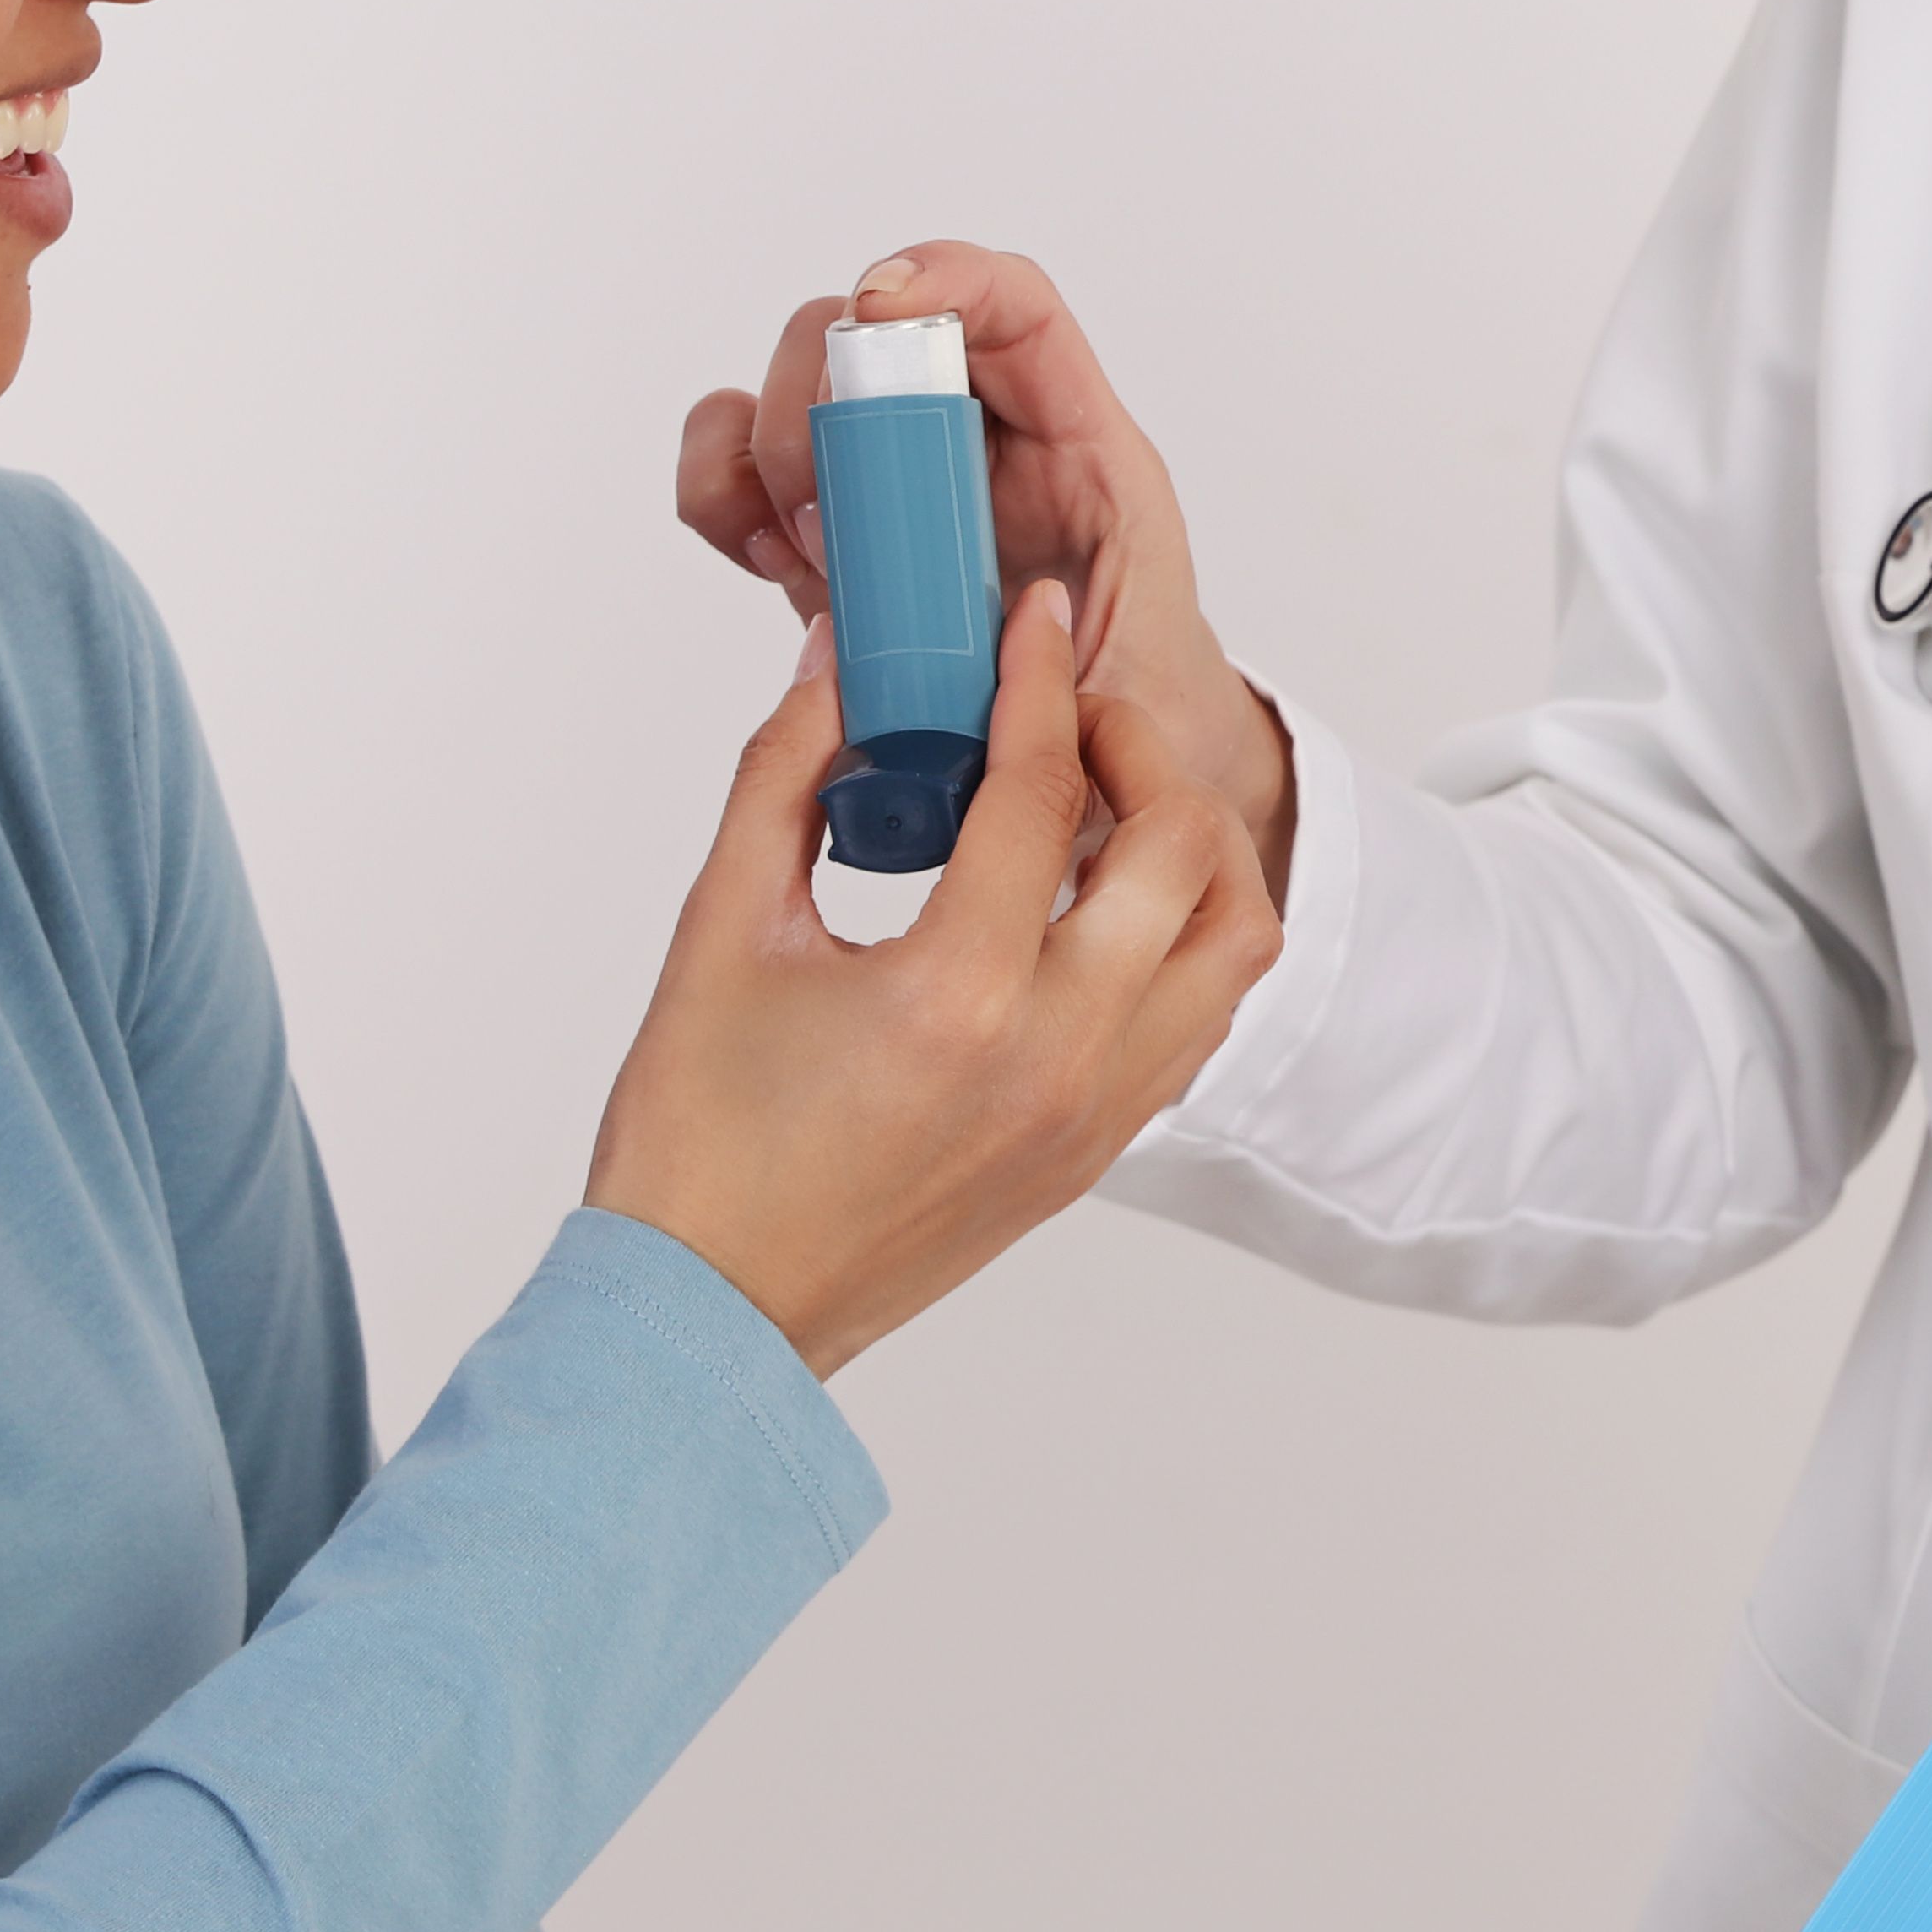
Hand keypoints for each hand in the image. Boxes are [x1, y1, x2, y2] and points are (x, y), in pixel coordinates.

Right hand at [584, 583, 1282, 1377]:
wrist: (713, 1312)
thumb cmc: (699, 1142)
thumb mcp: (720, 932)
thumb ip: (784, 777)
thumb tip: (837, 666)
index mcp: (956, 997)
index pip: (1042, 790)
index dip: (1039, 678)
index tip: (1032, 620)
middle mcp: (1057, 1057)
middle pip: (1185, 850)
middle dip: (1135, 750)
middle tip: (1063, 717)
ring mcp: (1093, 1112)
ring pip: (1232, 940)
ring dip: (1190, 848)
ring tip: (1101, 808)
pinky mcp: (1099, 1150)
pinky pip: (1201, 1017)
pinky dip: (1180, 937)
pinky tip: (1095, 904)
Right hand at [673, 242, 1297, 893]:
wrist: (1110, 760)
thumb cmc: (1139, 713)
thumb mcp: (1141, 705)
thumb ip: (1084, 696)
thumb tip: (1017, 669)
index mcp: (1079, 450)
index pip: (1016, 310)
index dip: (946, 278)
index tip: (874, 305)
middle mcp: (976, 440)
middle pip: (876, 331)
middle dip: (822, 391)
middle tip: (822, 508)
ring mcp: (895, 480)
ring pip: (794, 388)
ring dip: (761, 446)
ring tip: (795, 548)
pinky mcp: (833, 534)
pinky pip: (744, 471)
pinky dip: (722, 491)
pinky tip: (761, 557)